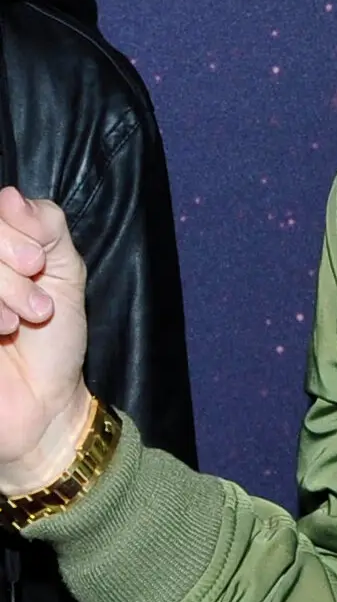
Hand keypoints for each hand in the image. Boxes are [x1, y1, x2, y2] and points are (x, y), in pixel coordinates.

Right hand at [0, 188, 94, 493]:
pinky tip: (1, 330)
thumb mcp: (65, 272)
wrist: (44, 405)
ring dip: (0, 287)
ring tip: (23, 320)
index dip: (10, 227)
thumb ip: (46, 226)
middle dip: (9, 261)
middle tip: (36, 300)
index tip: (38, 261)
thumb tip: (9, 196)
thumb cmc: (54, 339)